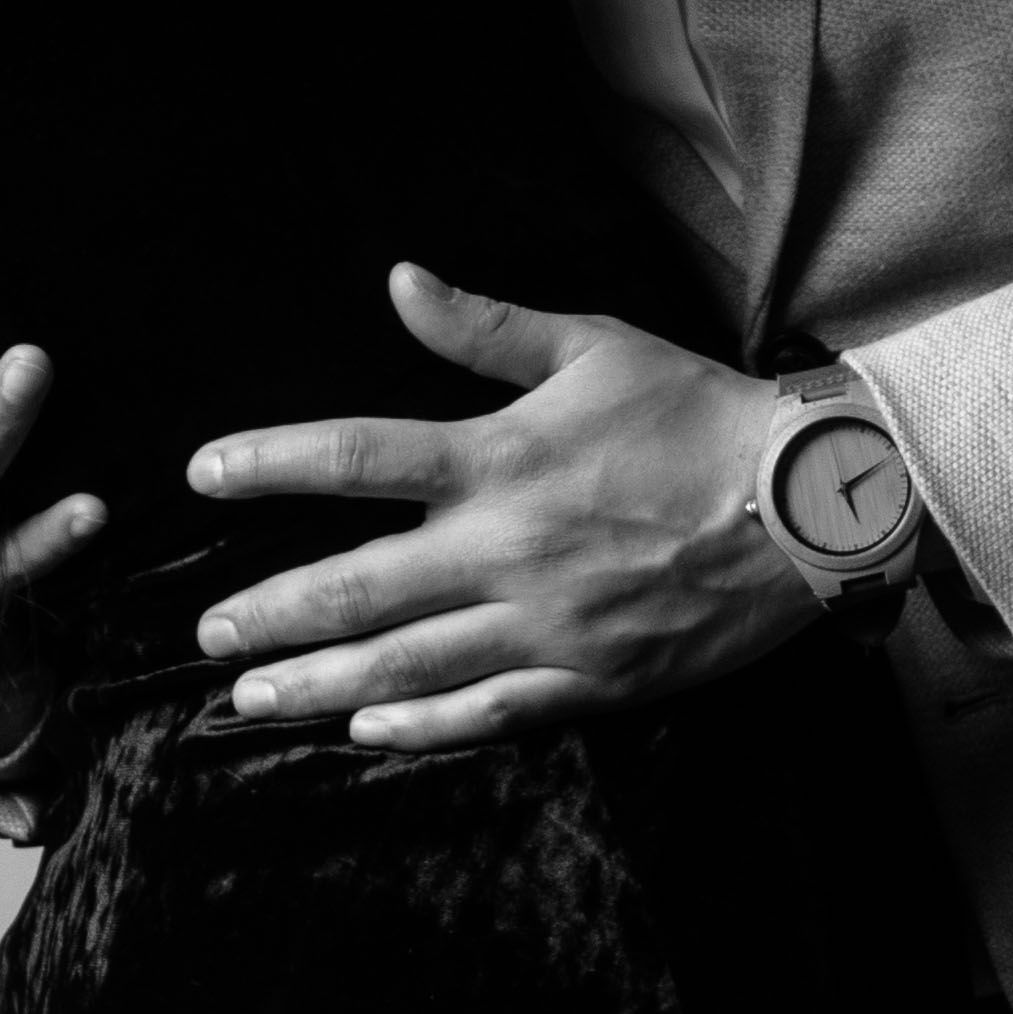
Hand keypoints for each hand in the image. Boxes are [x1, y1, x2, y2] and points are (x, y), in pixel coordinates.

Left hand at [187, 269, 806, 747]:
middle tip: (208, 637)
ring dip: (316, 683)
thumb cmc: (699, 416)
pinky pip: (485, 714)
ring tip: (252, 699)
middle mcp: (508, 549)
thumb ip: (485, 328)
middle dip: (270, 614)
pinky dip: (419, 728)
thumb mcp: (594, 346)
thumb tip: (397, 281)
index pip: (355, 456)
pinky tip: (364, 733)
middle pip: (357, 586)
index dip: (268, 464)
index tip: (204, 474)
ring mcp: (545, 624)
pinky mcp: (587, 680)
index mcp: (500, 458)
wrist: (808, 506)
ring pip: (405, 664)